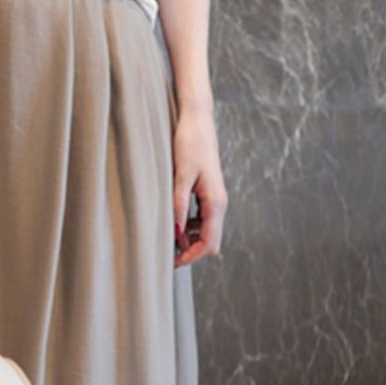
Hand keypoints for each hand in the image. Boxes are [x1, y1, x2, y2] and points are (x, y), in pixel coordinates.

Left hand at [172, 108, 225, 266]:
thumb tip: (175, 232)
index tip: (172, 262)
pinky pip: (202, 219)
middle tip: (166, 253)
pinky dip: (189, 225)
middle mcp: (219, 204)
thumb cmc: (190, 144)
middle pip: (210, 241)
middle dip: (191, 251)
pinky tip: (173, 219)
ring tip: (166, 236)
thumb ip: (178, 203)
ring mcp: (215, 199)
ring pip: (206, 231)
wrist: (198, 122)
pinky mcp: (208, 193)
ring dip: (189, 239)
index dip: (192, 256)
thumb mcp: (181, 175)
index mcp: (216, 202)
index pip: (209, 242)